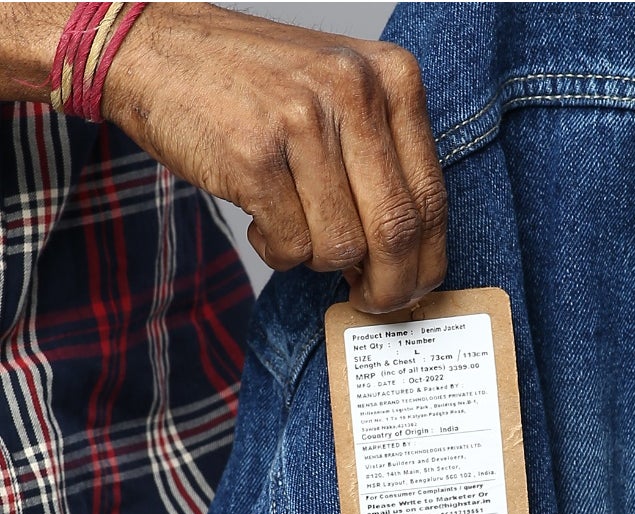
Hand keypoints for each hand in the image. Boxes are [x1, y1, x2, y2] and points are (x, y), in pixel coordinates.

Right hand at [103, 3, 446, 312]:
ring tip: (293, 227)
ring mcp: (302, 123)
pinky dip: (278, 252)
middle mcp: (354, 92)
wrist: (163, 53)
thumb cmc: (255, 86)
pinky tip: (262, 221)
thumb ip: (381, 163)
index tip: (411, 290)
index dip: (425, 262)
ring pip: (341, 246)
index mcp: (392, 78)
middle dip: (388, 285)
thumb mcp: (340, 98)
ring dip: (317, 259)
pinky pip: (290, 247)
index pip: (432, 198)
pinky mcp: (254, 158)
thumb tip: (403, 257)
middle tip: (370, 300)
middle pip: (396, 230)